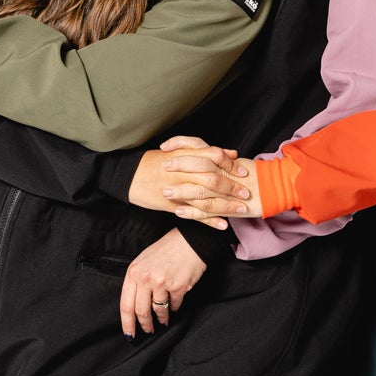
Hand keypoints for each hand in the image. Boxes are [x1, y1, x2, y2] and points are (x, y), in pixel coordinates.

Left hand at [119, 230, 207, 337]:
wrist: (189, 241)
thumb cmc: (166, 250)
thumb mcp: (143, 261)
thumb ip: (137, 281)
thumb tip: (135, 305)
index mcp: (134, 272)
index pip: (126, 305)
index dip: (127, 323)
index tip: (130, 334)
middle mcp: (145, 278)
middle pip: (141, 312)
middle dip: (145, 325)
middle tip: (148, 330)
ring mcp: (162, 283)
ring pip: (158, 311)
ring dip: (161, 318)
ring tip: (163, 320)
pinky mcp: (178, 287)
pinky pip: (174, 305)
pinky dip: (174, 308)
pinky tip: (174, 305)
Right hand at [126, 136, 249, 225]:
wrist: (129, 175)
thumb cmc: (155, 162)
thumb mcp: (179, 150)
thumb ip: (205, 151)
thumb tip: (230, 152)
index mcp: (186, 155)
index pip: (214, 157)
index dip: (230, 165)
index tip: (244, 172)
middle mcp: (183, 171)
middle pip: (213, 179)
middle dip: (232, 187)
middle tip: (246, 193)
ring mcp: (178, 189)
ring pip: (206, 198)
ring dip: (225, 205)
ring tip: (240, 210)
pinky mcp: (173, 205)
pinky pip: (194, 214)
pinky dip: (209, 221)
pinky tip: (222, 225)